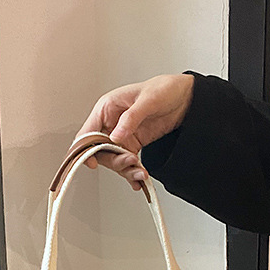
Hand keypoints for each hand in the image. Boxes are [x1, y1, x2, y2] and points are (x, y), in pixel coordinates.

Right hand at [75, 73, 193, 190]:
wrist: (184, 98)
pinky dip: (133, 172)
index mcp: (107, 108)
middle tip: (131, 162)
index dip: (85, 149)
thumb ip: (130, 118)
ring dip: (126, 170)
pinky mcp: (133, 145)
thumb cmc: (164, 89)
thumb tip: (115, 136)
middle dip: (114, 161)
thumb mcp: (148, 100)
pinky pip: (128, 162)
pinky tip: (140, 179)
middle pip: (100, 151)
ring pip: (114, 160)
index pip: (87, 132)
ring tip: (141, 173)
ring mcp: (122, 136)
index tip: (93, 162)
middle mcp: (111, 124)